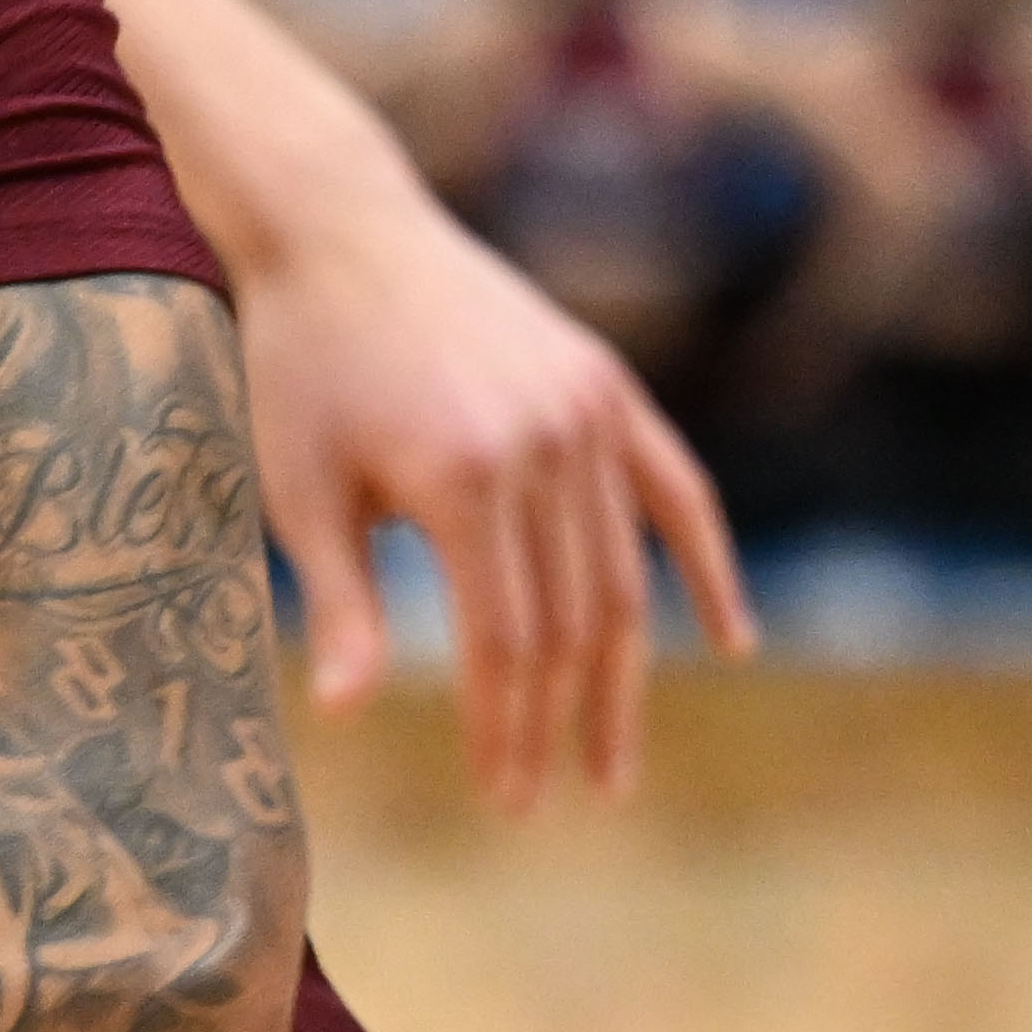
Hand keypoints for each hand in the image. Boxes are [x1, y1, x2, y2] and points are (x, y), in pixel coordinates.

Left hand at [231, 176, 754, 809]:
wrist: (342, 231)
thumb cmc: (303, 367)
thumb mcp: (301, 487)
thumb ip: (341, 602)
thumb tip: (346, 715)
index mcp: (467, 478)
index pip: (504, 641)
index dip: (506, 728)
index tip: (502, 794)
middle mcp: (547, 446)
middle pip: (571, 621)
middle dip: (558, 723)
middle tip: (544, 799)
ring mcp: (590, 412)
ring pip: (623, 573)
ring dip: (623, 676)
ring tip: (612, 761)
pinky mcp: (607, 387)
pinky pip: (676, 491)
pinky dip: (705, 567)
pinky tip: (729, 641)